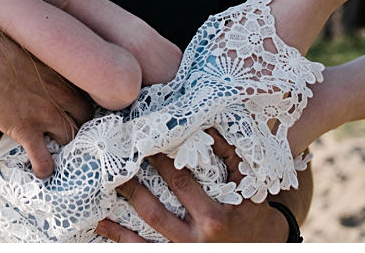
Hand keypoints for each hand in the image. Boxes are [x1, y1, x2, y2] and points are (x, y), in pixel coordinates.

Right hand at [0, 32, 93, 178]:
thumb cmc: (1, 52)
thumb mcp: (34, 53)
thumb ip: (48, 65)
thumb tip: (47, 71)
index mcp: (63, 76)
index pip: (87, 97)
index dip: (81, 108)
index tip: (75, 113)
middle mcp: (61, 96)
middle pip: (85, 120)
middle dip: (79, 127)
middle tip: (67, 131)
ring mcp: (45, 115)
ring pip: (70, 139)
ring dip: (64, 146)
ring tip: (56, 150)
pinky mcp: (27, 130)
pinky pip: (44, 158)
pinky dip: (45, 168)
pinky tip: (42, 172)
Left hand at [94, 153, 287, 241]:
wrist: (264, 247)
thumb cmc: (253, 213)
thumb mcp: (249, 185)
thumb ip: (231, 155)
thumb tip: (208, 124)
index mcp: (213, 217)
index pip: (179, 183)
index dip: (159, 162)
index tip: (141, 142)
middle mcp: (196, 240)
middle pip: (154, 210)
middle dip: (132, 186)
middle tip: (112, 164)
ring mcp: (183, 252)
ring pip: (144, 236)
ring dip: (118, 216)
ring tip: (100, 193)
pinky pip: (144, 250)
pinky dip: (121, 239)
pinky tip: (101, 224)